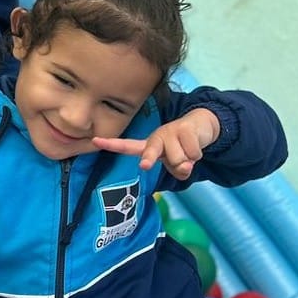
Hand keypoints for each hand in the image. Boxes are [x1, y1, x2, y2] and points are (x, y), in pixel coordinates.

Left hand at [93, 109, 219, 178]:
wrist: (202, 127)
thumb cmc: (183, 149)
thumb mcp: (178, 165)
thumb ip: (178, 171)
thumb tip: (185, 165)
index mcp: (148, 146)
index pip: (127, 146)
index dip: (111, 145)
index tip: (94, 140)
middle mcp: (156, 137)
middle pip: (150, 152)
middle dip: (148, 159)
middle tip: (145, 165)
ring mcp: (170, 131)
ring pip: (180, 160)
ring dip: (188, 161)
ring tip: (188, 152)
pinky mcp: (185, 129)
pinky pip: (193, 154)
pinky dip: (197, 155)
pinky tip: (195, 146)